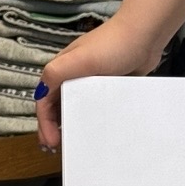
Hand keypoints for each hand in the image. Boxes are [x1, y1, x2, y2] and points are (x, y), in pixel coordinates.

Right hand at [34, 15, 163, 151]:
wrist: (144, 36)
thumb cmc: (112, 46)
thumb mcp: (80, 60)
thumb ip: (58, 73)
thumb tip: (40, 92)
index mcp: (62, 69)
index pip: (44, 101)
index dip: (44, 123)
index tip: (51, 143)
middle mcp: (73, 75)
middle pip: (57, 105)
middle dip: (54, 127)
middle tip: (57, 150)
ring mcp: (92, 81)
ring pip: (77, 107)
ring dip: (72, 125)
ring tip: (74, 144)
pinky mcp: (109, 86)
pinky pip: (97, 106)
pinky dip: (93, 119)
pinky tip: (98, 132)